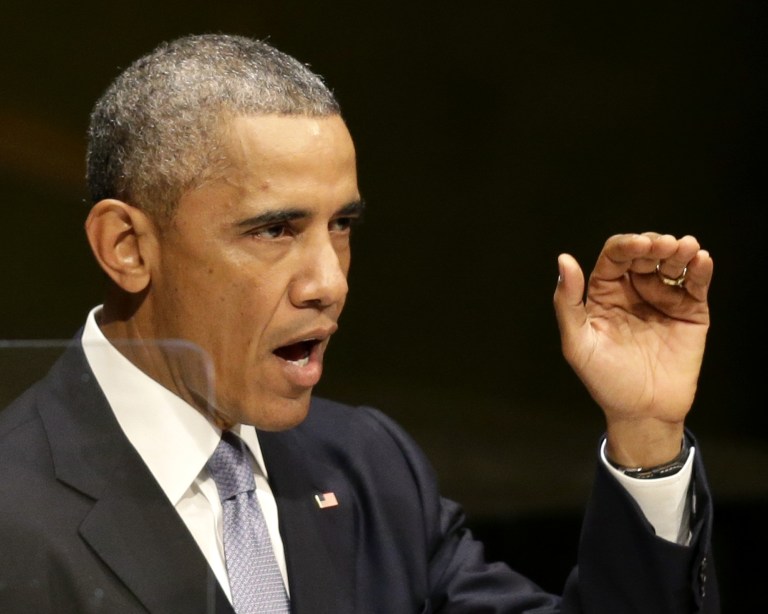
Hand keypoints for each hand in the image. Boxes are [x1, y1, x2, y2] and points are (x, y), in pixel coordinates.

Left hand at [553, 233, 712, 466]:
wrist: (643, 411)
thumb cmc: (605, 379)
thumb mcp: (577, 343)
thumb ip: (567, 302)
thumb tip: (563, 259)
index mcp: (605, 292)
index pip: (615, 257)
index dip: (627, 245)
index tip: (640, 244)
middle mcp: (634, 289)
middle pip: (645, 254)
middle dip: (655, 244)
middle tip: (666, 246)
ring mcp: (663, 299)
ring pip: (672, 264)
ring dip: (679, 251)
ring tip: (686, 248)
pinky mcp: (690, 312)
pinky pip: (696, 285)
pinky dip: (700, 269)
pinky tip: (701, 260)